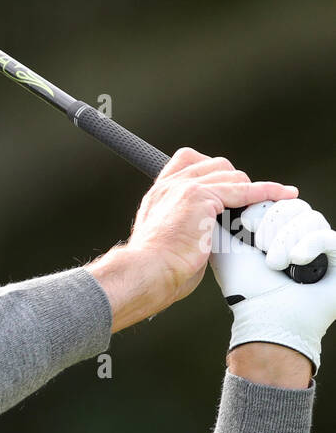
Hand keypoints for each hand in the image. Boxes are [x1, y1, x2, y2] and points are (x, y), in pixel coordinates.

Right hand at [86, 148, 298, 331]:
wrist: (147, 272)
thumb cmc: (156, 270)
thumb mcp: (171, 240)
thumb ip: (189, 226)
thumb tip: (211, 234)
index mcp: (159, 194)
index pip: (187, 160)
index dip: (210, 170)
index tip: (225, 189)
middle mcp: (170, 185)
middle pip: (216, 164)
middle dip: (235, 182)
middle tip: (244, 207)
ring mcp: (186, 188)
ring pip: (232, 175)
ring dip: (250, 190)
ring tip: (262, 208)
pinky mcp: (202, 197)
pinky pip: (244, 190)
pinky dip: (267, 192)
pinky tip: (284, 194)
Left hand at [210, 195, 335, 373]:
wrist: (266, 316)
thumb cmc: (247, 289)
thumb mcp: (227, 251)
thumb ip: (221, 225)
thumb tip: (216, 204)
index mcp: (279, 234)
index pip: (278, 202)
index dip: (263, 208)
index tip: (245, 222)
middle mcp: (302, 238)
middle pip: (295, 205)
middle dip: (272, 225)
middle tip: (261, 249)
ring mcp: (323, 249)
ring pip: (311, 217)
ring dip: (286, 240)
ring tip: (276, 264)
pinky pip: (328, 236)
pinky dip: (309, 245)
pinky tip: (296, 261)